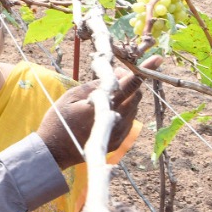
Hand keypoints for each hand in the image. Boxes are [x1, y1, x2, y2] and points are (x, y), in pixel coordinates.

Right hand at [37, 65, 151, 168]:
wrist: (54, 152)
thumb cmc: (59, 120)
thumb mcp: (73, 96)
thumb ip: (97, 85)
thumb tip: (119, 74)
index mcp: (104, 105)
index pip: (130, 84)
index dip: (144, 70)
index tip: (157, 59)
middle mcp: (116, 120)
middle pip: (136, 95)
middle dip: (131, 84)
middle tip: (114, 78)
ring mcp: (119, 132)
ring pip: (134, 108)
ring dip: (126, 98)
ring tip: (104, 98)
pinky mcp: (118, 141)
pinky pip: (128, 120)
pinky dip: (122, 111)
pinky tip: (104, 112)